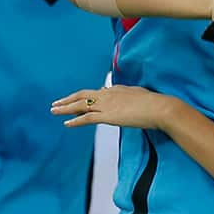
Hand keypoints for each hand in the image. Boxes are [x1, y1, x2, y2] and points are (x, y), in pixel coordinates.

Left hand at [50, 86, 180, 129]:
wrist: (159, 108)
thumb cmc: (154, 103)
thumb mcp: (138, 94)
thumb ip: (126, 93)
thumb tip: (118, 93)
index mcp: (115, 90)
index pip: (95, 93)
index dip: (83, 98)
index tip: (74, 101)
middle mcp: (108, 94)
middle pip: (82, 96)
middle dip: (67, 99)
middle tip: (56, 103)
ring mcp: (107, 105)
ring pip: (80, 105)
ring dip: (65, 108)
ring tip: (54, 111)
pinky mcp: (108, 116)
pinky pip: (86, 118)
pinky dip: (75, 121)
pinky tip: (66, 123)